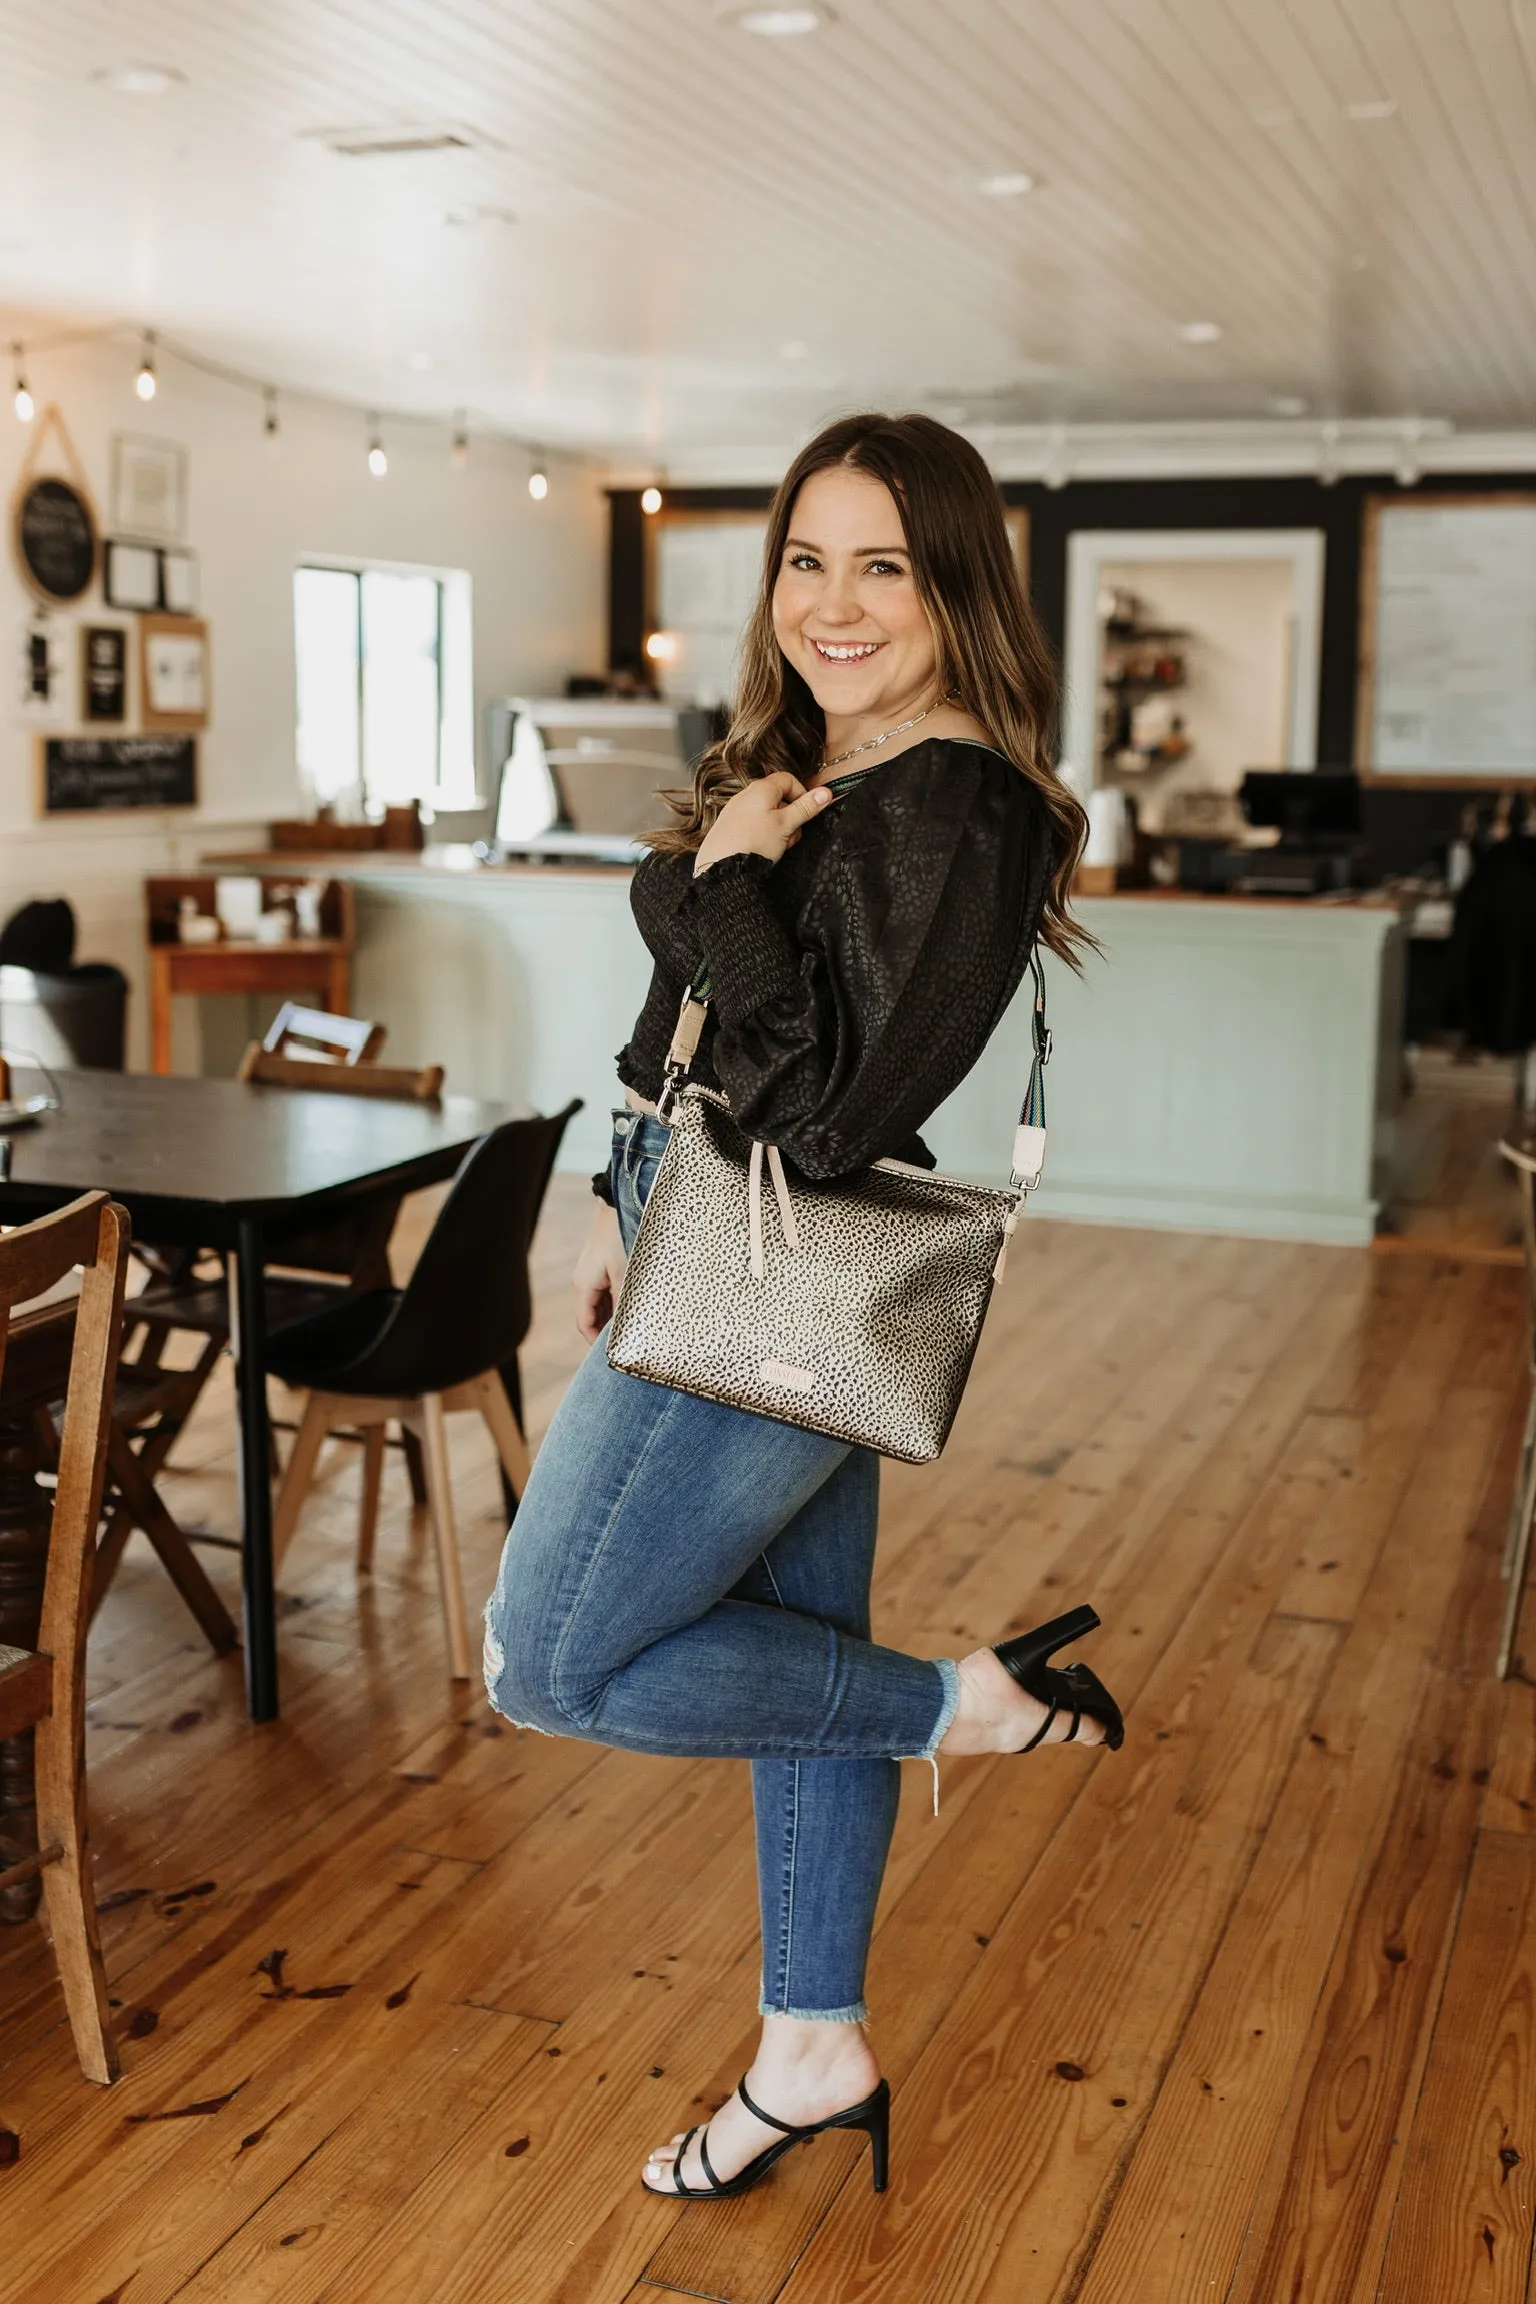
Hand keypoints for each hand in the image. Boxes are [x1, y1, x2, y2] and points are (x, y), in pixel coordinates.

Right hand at [574, 1202, 626, 1342]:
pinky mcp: (601, 1265)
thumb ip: (624, 1303)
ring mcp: (592, 1273)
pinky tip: (631, 1308)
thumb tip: (627, 1328)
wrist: (620, 1204)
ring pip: (598, 1305)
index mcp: (583, 1285)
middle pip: (590, 1316)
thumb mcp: (625, 1274)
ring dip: (611, 1318)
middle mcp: (583, 1281)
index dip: (596, 1342)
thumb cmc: (621, 1237)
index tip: (614, 1356)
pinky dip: (615, 1304)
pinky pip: (605, 1292)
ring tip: (631, 1330)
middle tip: (626, 1346)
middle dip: (605, 1332)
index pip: (584, 1324)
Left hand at [693, 772, 833, 877]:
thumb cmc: (755, 843)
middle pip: (778, 798)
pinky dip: (763, 834)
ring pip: (766, 813)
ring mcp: (735, 811)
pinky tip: (762, 850)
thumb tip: (825, 792)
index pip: (788, 779)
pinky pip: (752, 824)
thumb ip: (806, 807)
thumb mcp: (786, 824)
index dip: (802, 794)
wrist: (722, 867)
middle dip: (791, 816)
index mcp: (761, 789)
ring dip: (779, 828)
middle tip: (792, 835)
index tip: (806, 812)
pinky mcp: (728, 827)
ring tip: (778, 846)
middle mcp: (745, 795)